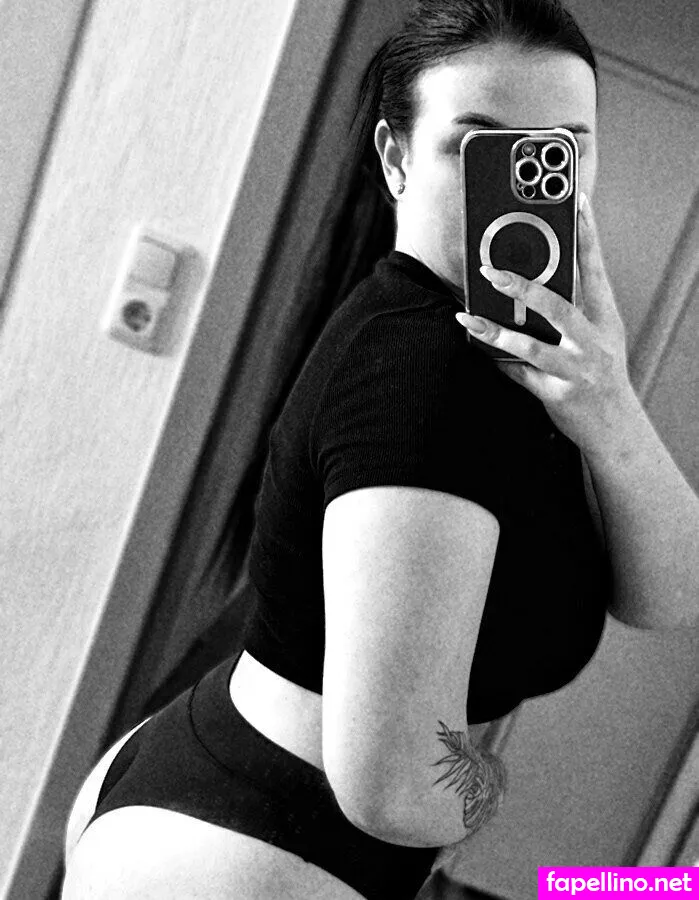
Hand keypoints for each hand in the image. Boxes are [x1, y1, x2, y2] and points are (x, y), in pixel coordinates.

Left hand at [456, 194, 637, 455]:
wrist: (614, 424)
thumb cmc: (600, 371)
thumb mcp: (599, 334)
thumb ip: (576, 306)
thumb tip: (538, 277)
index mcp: (604, 318)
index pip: (595, 269)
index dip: (588, 235)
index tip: (578, 203)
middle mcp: (592, 342)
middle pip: (558, 308)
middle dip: (523, 288)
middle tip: (492, 272)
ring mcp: (576, 369)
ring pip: (532, 348)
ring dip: (496, 333)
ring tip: (467, 319)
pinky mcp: (559, 395)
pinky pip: (520, 375)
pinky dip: (498, 361)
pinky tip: (478, 348)